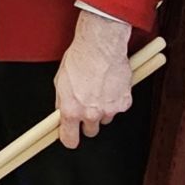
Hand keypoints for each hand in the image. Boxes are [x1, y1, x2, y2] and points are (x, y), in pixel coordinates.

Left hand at [52, 10, 132, 148]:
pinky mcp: (124, 102)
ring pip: (105, 118)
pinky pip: (119, 107)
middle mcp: (90, 114)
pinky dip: (116, 99)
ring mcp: (108, 109)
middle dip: (88, 121)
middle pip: (91, 131)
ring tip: (99, 89)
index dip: (70, 138)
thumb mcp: (61, 81)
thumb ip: (63, 101)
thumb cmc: (80, 58)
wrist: (101, 45)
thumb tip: (62, 112)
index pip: (69, 140)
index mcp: (71, 110)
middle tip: (88, 104)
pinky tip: (110, 85)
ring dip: (102, 109)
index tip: (70, 137)